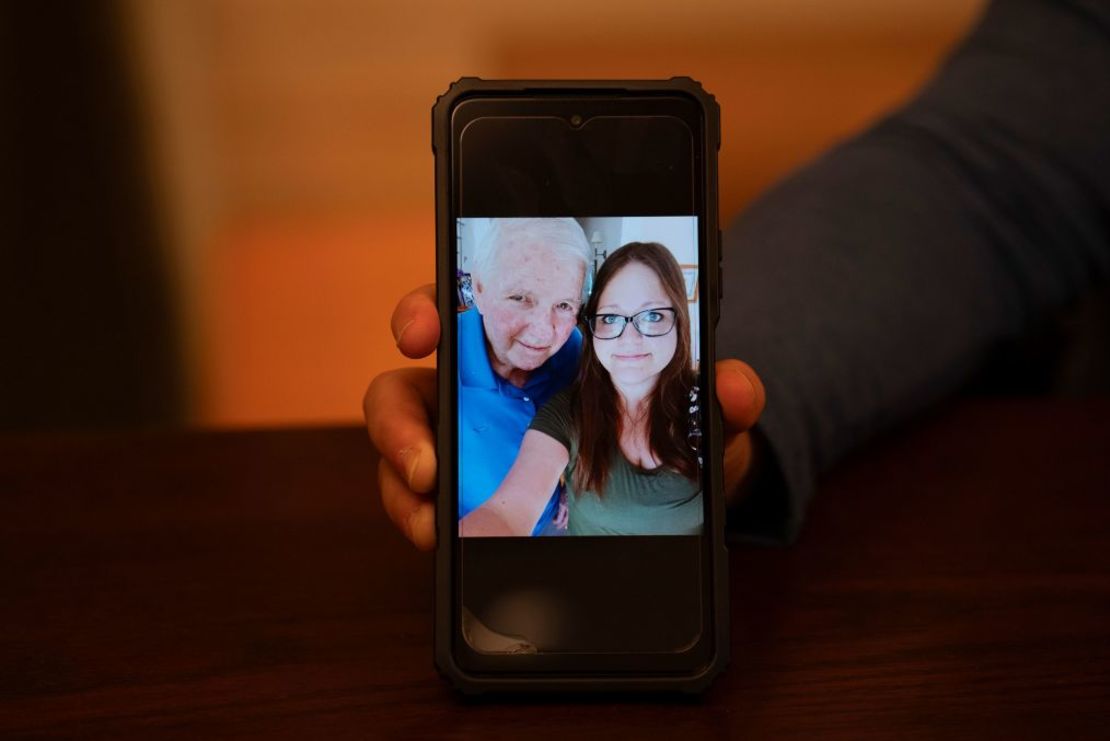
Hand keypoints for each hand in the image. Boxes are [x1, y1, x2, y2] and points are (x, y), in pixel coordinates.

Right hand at [364, 284, 765, 549]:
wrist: (672, 499)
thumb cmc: (669, 435)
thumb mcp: (696, 415)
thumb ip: (719, 398)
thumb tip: (735, 387)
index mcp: (529, 351)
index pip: (462, 313)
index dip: (426, 309)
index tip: (422, 331)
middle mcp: (484, 393)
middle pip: (407, 388)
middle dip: (396, 420)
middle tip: (425, 462)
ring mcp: (468, 447)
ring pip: (405, 450)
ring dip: (402, 484)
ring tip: (433, 522)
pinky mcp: (467, 496)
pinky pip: (422, 504)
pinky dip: (421, 521)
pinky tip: (442, 540)